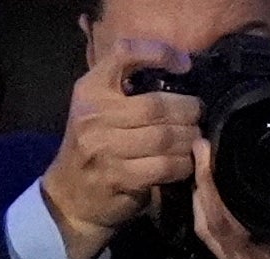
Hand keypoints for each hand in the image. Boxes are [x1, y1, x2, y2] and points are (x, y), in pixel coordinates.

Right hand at [39, 40, 198, 258]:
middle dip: (189, 110)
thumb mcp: (100, 110)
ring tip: (196, 139)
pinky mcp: (118, 175)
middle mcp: (94, 113)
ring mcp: (104, 146)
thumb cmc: (96, 147)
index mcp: (90, 89)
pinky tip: (186, 163)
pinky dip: (183, 164)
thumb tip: (179, 73)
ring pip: (166, 137)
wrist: (70, 194)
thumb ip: (127, 90)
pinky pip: (166, 166)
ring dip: (190, 140)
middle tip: (198, 115)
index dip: (159, 53)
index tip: (185, 64)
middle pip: (158, 104)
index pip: (124, 54)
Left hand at [191, 140, 269, 258]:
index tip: (206, 154)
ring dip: (209, 203)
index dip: (209, 187)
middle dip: (201, 185)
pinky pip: (230, 246)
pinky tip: (234, 202)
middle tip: (201, 149)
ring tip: (212, 168)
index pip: (222, 223)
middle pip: (207, 224)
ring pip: (214, 236)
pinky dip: (225, 221)